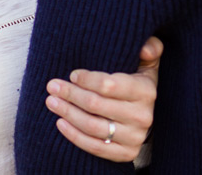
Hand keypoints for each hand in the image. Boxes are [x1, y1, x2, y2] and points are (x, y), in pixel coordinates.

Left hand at [44, 35, 161, 161]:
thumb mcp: (147, 62)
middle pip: (96, 105)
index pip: (110, 85)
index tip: (72, 74)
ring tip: (52, 101)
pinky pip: (95, 147)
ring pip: (92, 126)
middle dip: (70, 94)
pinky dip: (74, 136)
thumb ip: (150, 48)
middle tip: (52, 86)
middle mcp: (143, 116)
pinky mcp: (126, 154)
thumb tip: (144, 49)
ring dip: (67, 113)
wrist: (145, 115)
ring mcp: (134, 137)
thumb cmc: (138, 81)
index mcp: (146, 90)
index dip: (87, 79)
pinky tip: (60, 122)